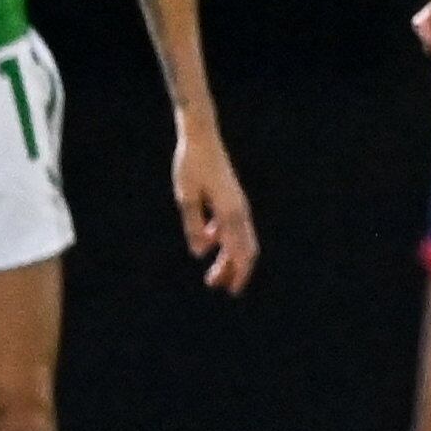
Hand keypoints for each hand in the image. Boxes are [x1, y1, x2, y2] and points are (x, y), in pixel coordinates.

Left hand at [173, 121, 259, 293]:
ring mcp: (237, 204)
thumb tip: (200, 253)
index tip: (232, 292)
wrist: (201, 138)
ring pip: (239, 239)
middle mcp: (239, 210)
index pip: (240, 251)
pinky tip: (206, 244)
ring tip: (212, 274)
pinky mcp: (231, 199)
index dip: (238, 274)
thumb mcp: (186, 197)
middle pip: (244, 249)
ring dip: (228, 258)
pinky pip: (232, 227)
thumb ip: (194, 226)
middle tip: (216, 286)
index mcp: (231, 212)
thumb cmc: (191, 165)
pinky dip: (223, 241)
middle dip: (233, 270)